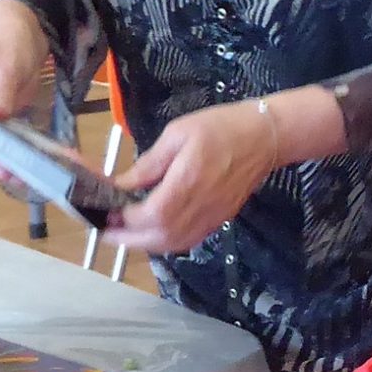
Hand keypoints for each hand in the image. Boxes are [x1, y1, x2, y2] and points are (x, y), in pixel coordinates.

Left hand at [103, 101, 280, 255]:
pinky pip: (188, 240)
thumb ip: (149, 163)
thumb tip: (123, 184)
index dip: (125, 218)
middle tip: (106, 232)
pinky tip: (153, 232)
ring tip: (125, 234)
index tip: (107, 210)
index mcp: (187, 183)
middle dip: (128, 239)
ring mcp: (212, 217)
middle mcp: (200, 207)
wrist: (265, 137)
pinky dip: (166, 242)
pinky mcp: (219, 220)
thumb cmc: (221, 128)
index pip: (150, 214)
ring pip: (173, 244)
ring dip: (145, 244)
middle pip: (160, 238)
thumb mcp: (177, 134)